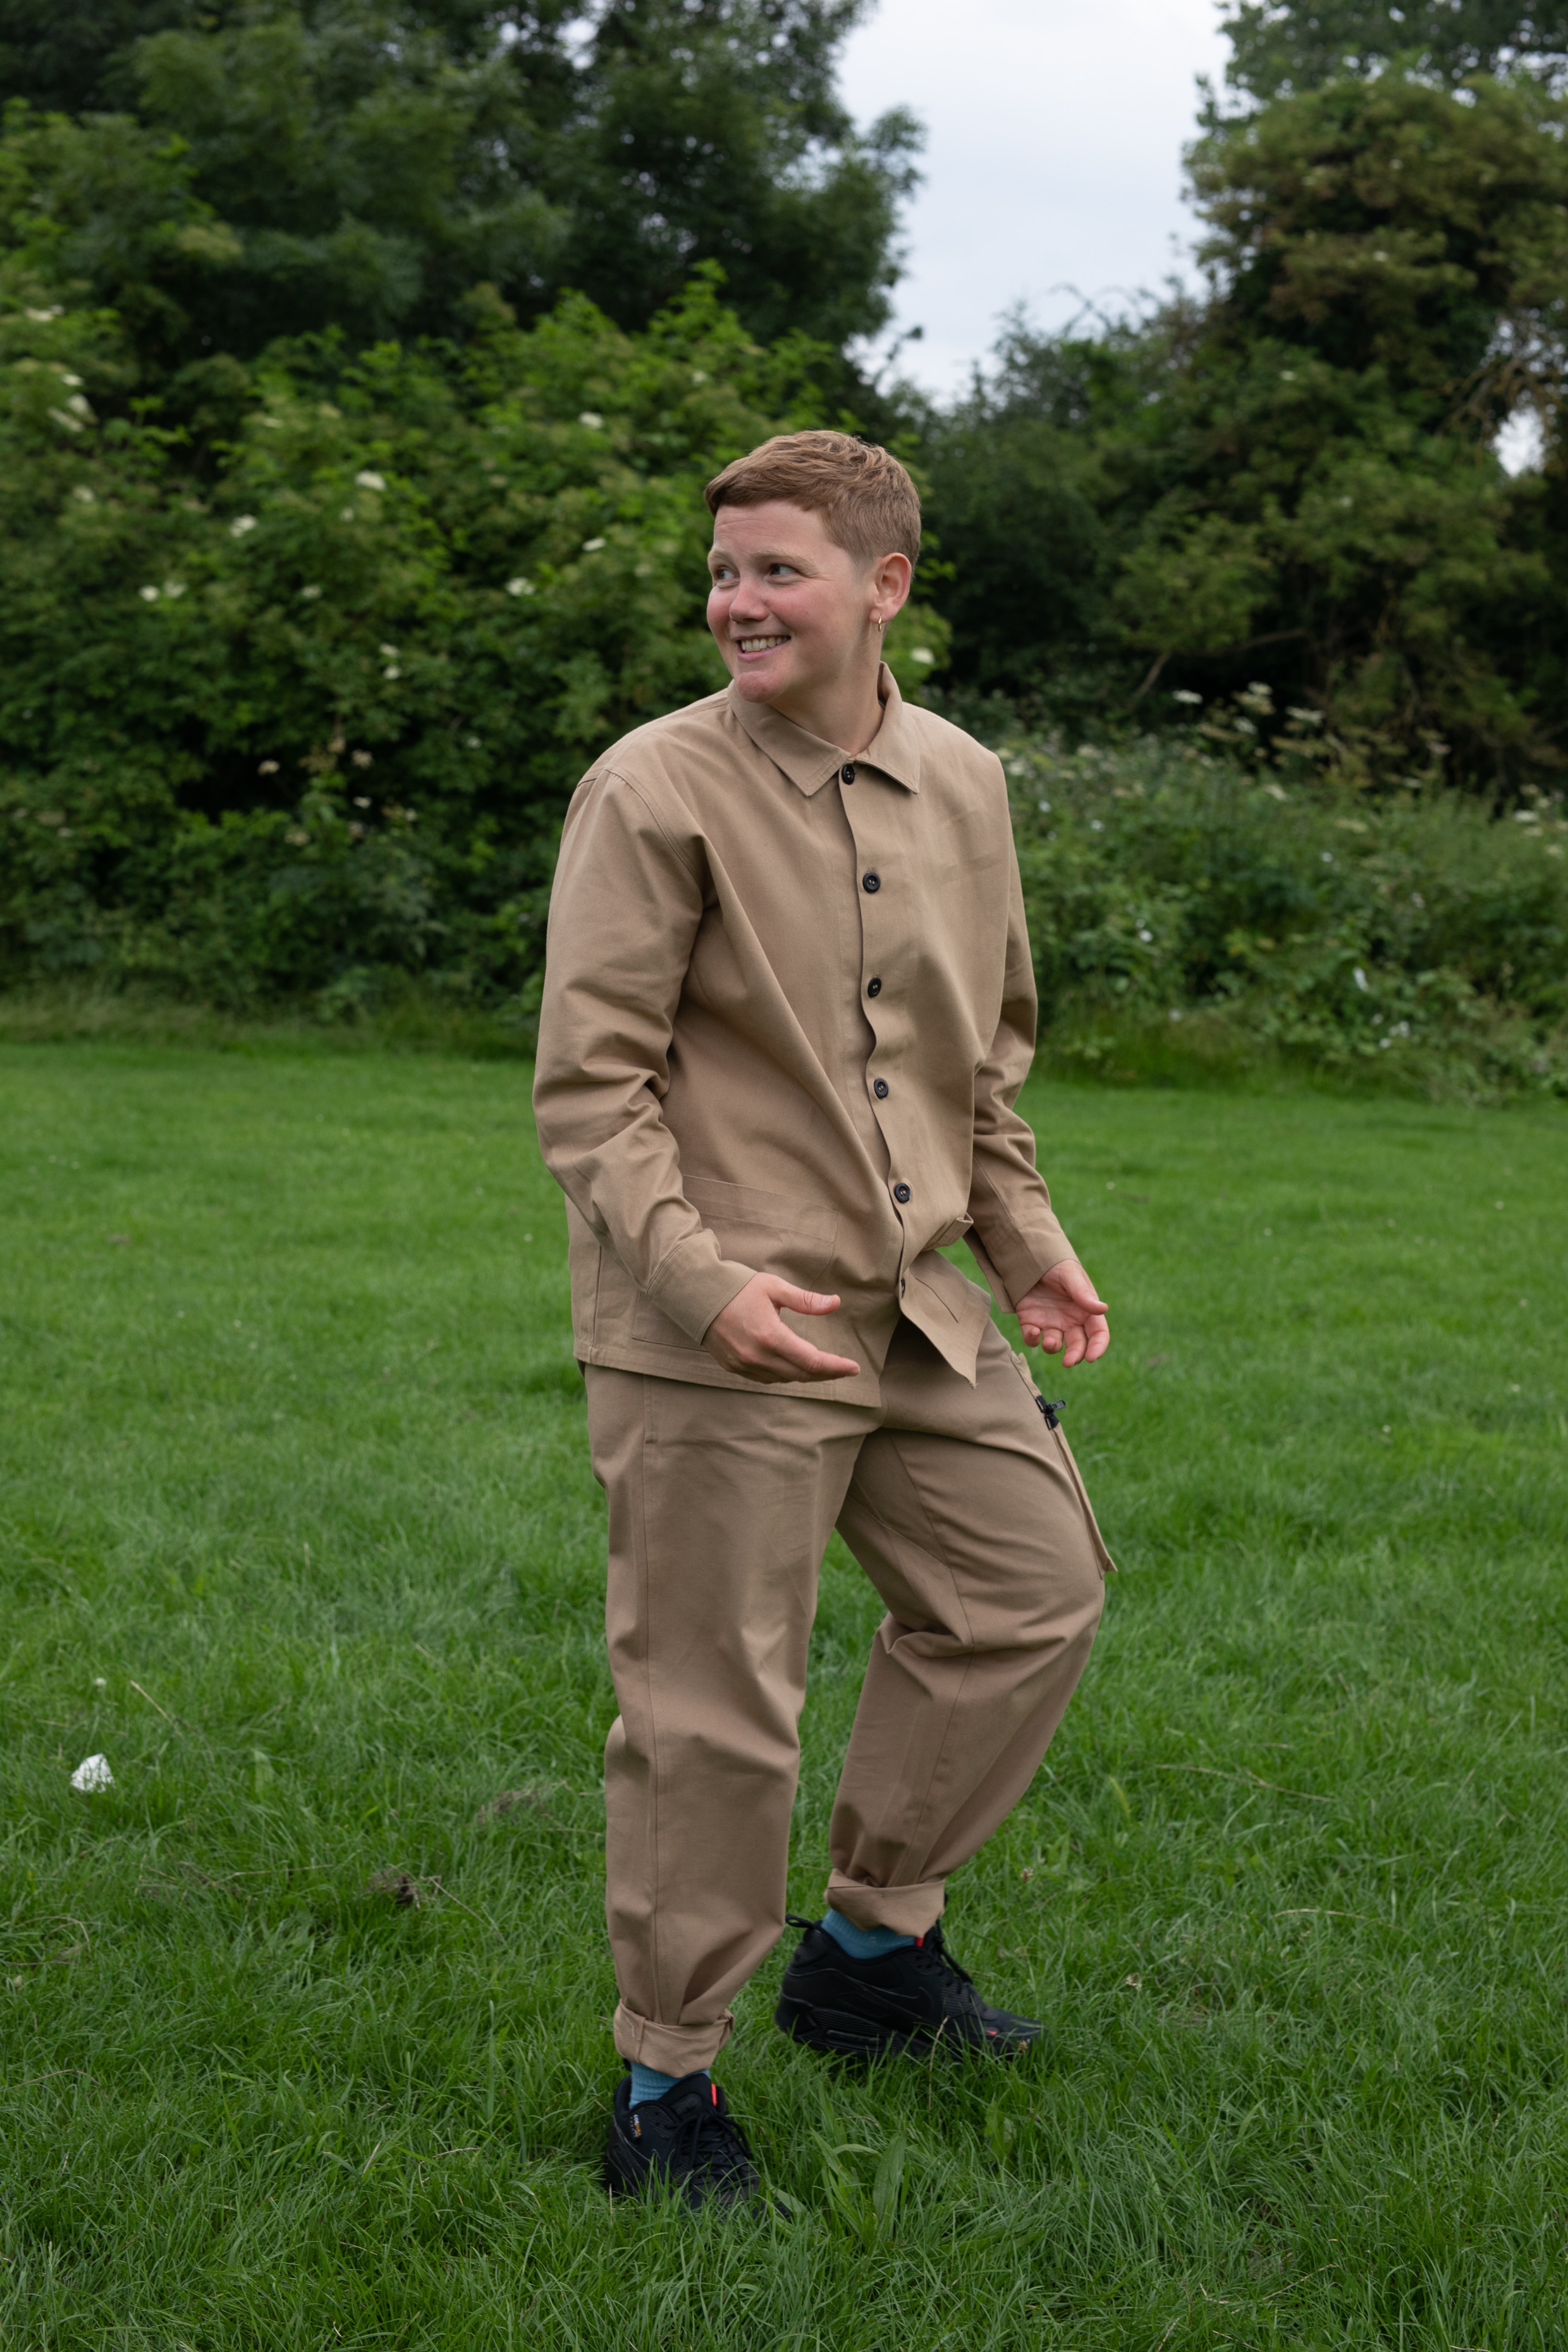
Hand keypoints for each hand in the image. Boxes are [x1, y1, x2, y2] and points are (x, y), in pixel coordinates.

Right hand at [704, 1272, 861, 1384]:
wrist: (694, 1295)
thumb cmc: (736, 1286)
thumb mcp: (773, 1287)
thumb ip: (806, 1300)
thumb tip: (835, 1303)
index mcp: (770, 1336)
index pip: (811, 1361)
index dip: (836, 1367)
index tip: (854, 1367)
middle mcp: (757, 1356)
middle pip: (801, 1375)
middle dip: (826, 1373)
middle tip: (843, 1368)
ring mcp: (744, 1365)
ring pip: (784, 1379)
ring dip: (805, 1375)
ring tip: (822, 1366)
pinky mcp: (733, 1367)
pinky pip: (766, 1379)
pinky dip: (784, 1375)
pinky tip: (792, 1366)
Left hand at [1015, 1259, 1108, 1367]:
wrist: (1029, 1258)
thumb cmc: (1056, 1265)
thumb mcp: (1070, 1275)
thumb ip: (1083, 1294)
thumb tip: (1103, 1309)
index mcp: (1085, 1310)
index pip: (1098, 1333)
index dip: (1098, 1347)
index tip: (1092, 1357)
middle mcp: (1070, 1321)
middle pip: (1078, 1345)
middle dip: (1075, 1356)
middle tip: (1068, 1362)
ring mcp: (1050, 1323)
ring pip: (1055, 1345)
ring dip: (1053, 1348)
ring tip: (1049, 1341)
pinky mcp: (1031, 1323)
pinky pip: (1032, 1338)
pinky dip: (1032, 1339)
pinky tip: (1032, 1331)